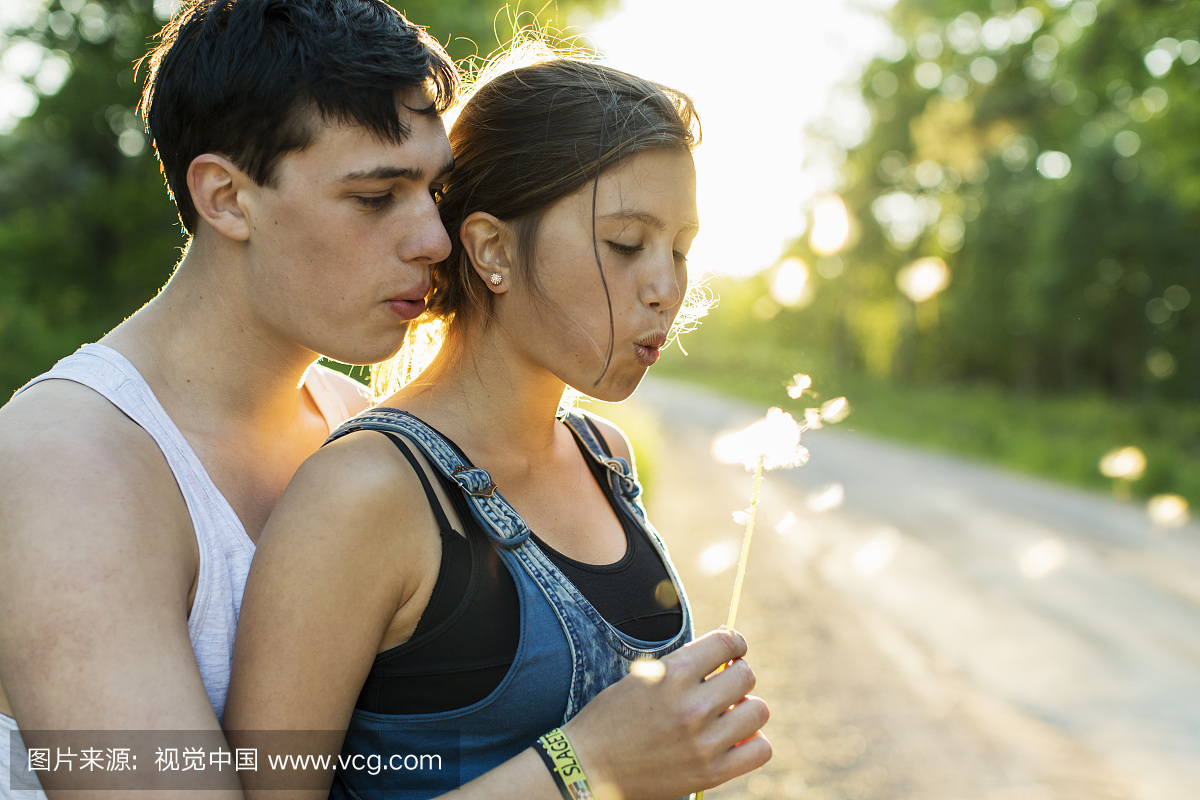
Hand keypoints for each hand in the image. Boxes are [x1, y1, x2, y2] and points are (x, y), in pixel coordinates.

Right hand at [561, 629, 770, 799]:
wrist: (589, 766)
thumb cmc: (613, 717)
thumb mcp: (643, 677)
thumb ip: (685, 665)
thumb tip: (730, 652)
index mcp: (671, 675)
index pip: (727, 643)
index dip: (734, 642)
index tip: (733, 649)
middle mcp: (691, 706)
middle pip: (746, 676)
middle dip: (738, 675)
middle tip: (724, 685)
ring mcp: (703, 742)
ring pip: (758, 711)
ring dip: (746, 708)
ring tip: (729, 714)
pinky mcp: (710, 773)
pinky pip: (760, 750)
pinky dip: (753, 742)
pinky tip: (735, 739)